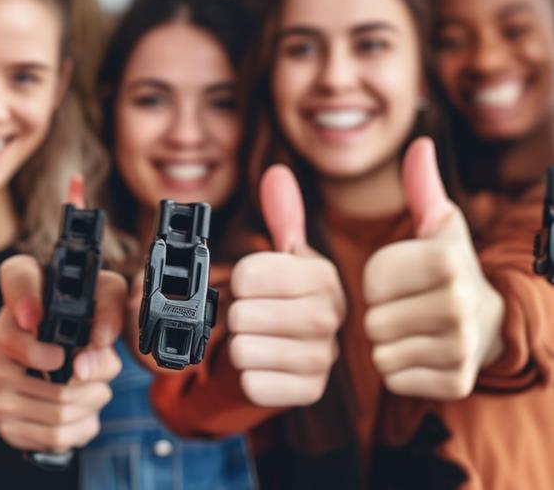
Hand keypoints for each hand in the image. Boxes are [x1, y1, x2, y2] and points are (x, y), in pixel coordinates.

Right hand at [0, 176, 126, 451]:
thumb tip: (88, 357)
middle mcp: (0, 331)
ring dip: (91, 402)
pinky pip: (53, 435)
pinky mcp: (3, 416)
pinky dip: (82, 427)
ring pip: (59, 406)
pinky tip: (81, 411)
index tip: (37, 319)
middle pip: (49, 362)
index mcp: (24, 293)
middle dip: (91, 375)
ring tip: (93, 389)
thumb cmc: (87, 325)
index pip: (15, 278)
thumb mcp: (108, 302)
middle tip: (97, 370)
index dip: (23, 300)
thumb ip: (108, 313)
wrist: (68, 366)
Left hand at [228, 165, 344, 406]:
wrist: (296, 350)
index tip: (254, 286)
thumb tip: (278, 175)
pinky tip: (267, 366)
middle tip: (255, 315)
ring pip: (243, 349)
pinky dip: (249, 378)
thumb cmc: (284, 299)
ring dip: (240, 346)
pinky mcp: (309, 392)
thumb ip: (282, 217)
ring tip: (261, 339)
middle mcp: (331, 315)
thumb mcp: (285, 257)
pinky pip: (253, 384)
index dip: (238, 281)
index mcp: (322, 275)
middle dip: (236, 315)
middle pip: (241, 313)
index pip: (247, 274)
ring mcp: (324, 358)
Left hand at [364, 138, 504, 399]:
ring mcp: (462, 348)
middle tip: (408, 309)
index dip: (377, 281)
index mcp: (448, 261)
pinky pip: (394, 378)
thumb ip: (422, 189)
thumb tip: (420, 142)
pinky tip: (423, 354)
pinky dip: (400, 370)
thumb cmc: (446, 271)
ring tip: (415, 330)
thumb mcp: (438, 228)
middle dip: (381, 315)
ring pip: (381, 352)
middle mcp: (461, 304)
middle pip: (373, 319)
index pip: (371, 280)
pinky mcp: (455, 382)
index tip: (403, 279)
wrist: (489, 325)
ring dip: (388, 344)